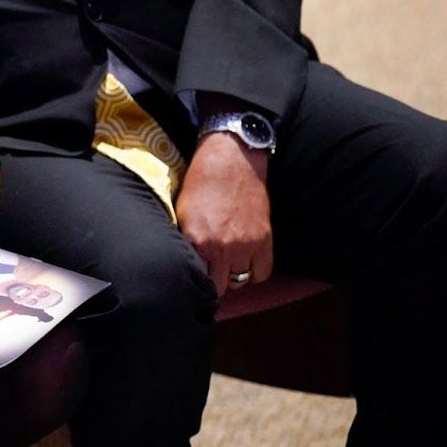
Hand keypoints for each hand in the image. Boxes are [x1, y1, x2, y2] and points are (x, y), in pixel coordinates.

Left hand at [176, 131, 272, 295]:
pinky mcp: (265, 240)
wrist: (231, 160)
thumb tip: (182, 259)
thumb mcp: (182, 212)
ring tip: (226, 265)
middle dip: (212, 282)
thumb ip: (184, 240)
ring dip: (232, 277)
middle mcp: (221, 247)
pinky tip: (245, 262)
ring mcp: (245, 245)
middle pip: (218, 286)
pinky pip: (262, 273)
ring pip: (239, 282)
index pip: (195, 277)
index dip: (193, 279)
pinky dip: (254, 272)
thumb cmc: (201, 182)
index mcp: (196, 240)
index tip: (192, 279)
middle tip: (210, 272)